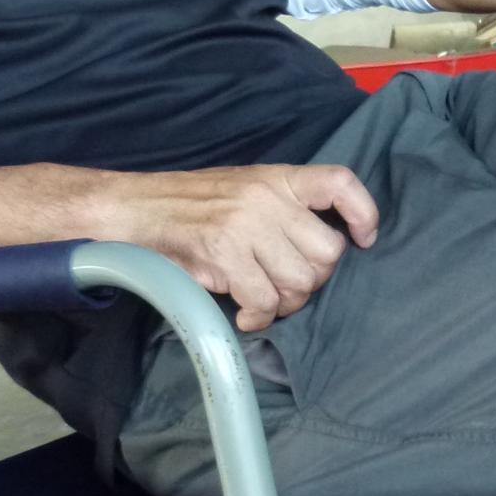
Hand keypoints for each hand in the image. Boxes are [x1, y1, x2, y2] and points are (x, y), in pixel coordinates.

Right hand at [105, 164, 379, 331]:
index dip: (364, 213)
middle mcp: (267, 197)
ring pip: (301, 282)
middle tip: (287, 286)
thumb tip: (328, 250)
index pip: (341, 183)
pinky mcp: (223, 253)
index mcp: (278, 177)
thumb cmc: (192, 205)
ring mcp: (246, 223)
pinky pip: (265, 301)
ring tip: (263, 300)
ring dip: (286, 303)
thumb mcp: (246, 190)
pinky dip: (259, 318)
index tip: (363, 240)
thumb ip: (286, 209)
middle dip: (314, 281)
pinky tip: (245, 315)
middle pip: (328, 252)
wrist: (132, 209)